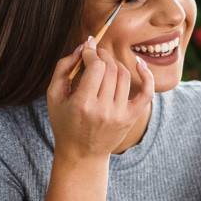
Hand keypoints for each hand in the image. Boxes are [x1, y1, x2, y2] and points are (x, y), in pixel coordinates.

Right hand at [45, 36, 154, 160]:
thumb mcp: (54, 95)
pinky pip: (146, 92)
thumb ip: (63, 67)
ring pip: (124, 76)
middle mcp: (103, 110)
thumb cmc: (64, 122)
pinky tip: (139, 63)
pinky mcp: (130, 118)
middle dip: (102, 55)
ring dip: (115, 63)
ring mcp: (119, 115)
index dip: (92, 53)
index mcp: (82, 104)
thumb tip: (83, 46)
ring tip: (106, 63)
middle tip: (95, 53)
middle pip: (110, 68)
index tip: (87, 49)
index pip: (96, 66)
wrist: (81, 153)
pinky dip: (146, 75)